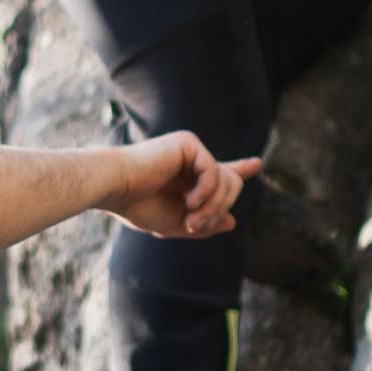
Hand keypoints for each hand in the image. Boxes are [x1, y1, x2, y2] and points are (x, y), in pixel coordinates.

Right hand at [108, 134, 256, 237]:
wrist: (115, 187)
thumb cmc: (137, 206)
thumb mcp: (175, 223)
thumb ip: (204, 223)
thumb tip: (233, 222)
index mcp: (187, 176)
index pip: (221, 173)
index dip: (240, 169)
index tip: (257, 164)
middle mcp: (192, 159)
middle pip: (231, 184)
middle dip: (219, 210)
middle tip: (195, 226)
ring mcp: (191, 150)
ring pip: (226, 181)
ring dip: (212, 208)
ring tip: (190, 221)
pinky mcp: (189, 144)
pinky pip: (214, 172)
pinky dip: (206, 193)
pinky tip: (189, 202)